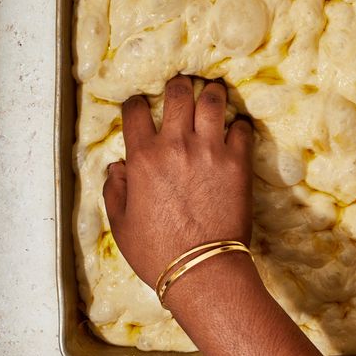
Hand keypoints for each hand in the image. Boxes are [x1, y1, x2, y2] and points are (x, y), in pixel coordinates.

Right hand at [103, 75, 252, 291]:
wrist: (202, 270)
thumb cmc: (157, 251)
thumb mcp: (121, 224)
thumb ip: (114, 189)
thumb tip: (117, 166)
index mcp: (143, 157)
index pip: (135, 109)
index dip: (136, 103)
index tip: (141, 106)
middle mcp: (176, 145)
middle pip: (178, 92)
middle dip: (179, 85)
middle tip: (182, 87)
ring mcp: (209, 150)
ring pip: (213, 100)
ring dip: (211, 93)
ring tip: (213, 94)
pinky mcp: (237, 162)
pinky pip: (241, 128)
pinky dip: (238, 125)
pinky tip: (235, 131)